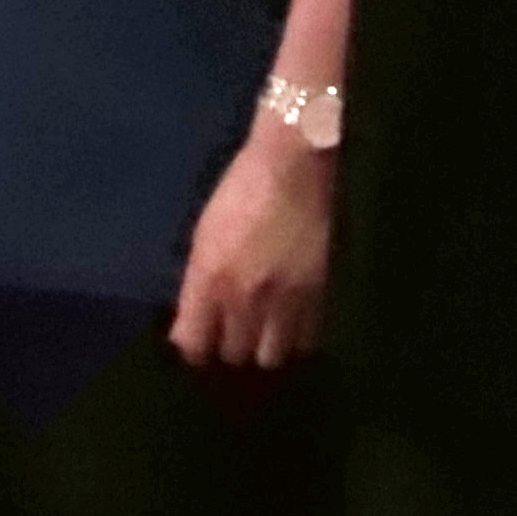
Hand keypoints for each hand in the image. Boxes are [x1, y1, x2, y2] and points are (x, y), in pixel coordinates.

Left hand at [167, 117, 332, 369]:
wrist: (299, 160)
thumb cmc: (245, 188)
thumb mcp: (207, 235)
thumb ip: (201, 283)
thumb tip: (196, 322)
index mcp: (209, 278)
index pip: (193, 344)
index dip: (197, 348)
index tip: (203, 342)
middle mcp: (244, 296)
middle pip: (234, 354)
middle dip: (234, 346)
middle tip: (239, 334)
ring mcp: (286, 298)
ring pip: (273, 355)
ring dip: (269, 346)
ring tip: (272, 333)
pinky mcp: (322, 293)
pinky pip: (308, 338)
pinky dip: (301, 335)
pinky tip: (299, 321)